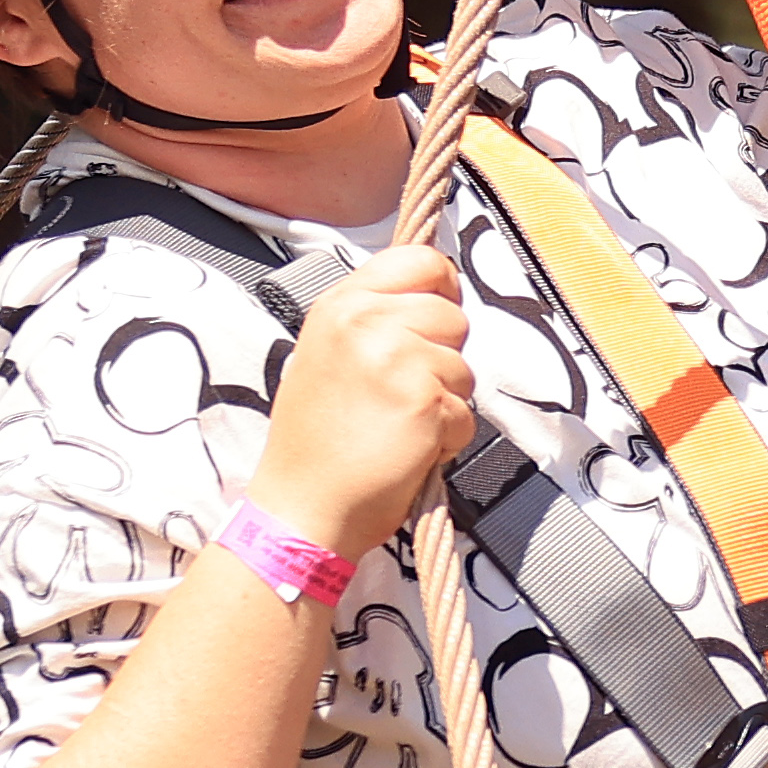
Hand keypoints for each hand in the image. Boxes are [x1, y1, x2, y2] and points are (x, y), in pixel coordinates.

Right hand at [237, 237, 484, 562]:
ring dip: (445, 401)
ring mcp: (398, 361)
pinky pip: (466, 413)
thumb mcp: (326, 353)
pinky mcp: (426, 403)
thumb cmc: (315, 443)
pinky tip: (405, 450)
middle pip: (452, 314)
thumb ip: (373, 318)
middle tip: (401, 393)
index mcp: (340, 305)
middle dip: (442, 356)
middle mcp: (367, 323)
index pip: (420, 260)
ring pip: (464, 367)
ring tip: (396, 425)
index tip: (433, 319)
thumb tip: (432, 298)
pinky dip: (447, 439)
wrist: (301, 507)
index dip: (441, 288)